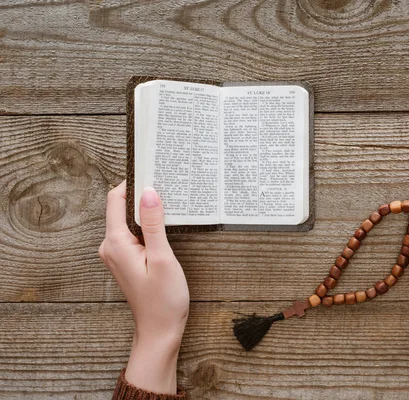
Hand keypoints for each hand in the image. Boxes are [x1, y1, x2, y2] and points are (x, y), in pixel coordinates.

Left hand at [99, 181, 188, 393]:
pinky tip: (164, 224)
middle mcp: (110, 246)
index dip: (132, 182)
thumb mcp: (163, 258)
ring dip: (146, 210)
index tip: (152, 171)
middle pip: (121, 207)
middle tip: (166, 183)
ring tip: (169, 201)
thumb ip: (153, 224)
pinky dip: (147, 224)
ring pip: (128, 220)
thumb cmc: (163, 299)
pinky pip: (133, 233)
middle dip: (142, 194)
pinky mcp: (126, 259)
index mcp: (116, 243)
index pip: (115, 200)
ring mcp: (116, 253)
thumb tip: (149, 192)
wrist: (160, 330)